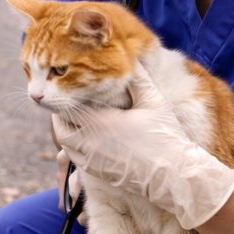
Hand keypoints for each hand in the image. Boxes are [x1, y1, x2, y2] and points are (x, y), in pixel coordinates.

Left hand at [50, 64, 233, 229]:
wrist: (173, 175)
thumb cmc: (165, 136)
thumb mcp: (153, 101)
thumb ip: (138, 79)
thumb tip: (131, 58)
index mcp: (100, 122)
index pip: (68, 107)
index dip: (66, 98)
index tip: (70, 89)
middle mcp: (89, 143)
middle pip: (61, 127)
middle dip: (61, 115)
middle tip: (69, 104)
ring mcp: (91, 160)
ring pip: (65, 144)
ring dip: (66, 130)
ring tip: (75, 119)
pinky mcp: (96, 173)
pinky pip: (74, 158)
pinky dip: (72, 147)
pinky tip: (84, 138)